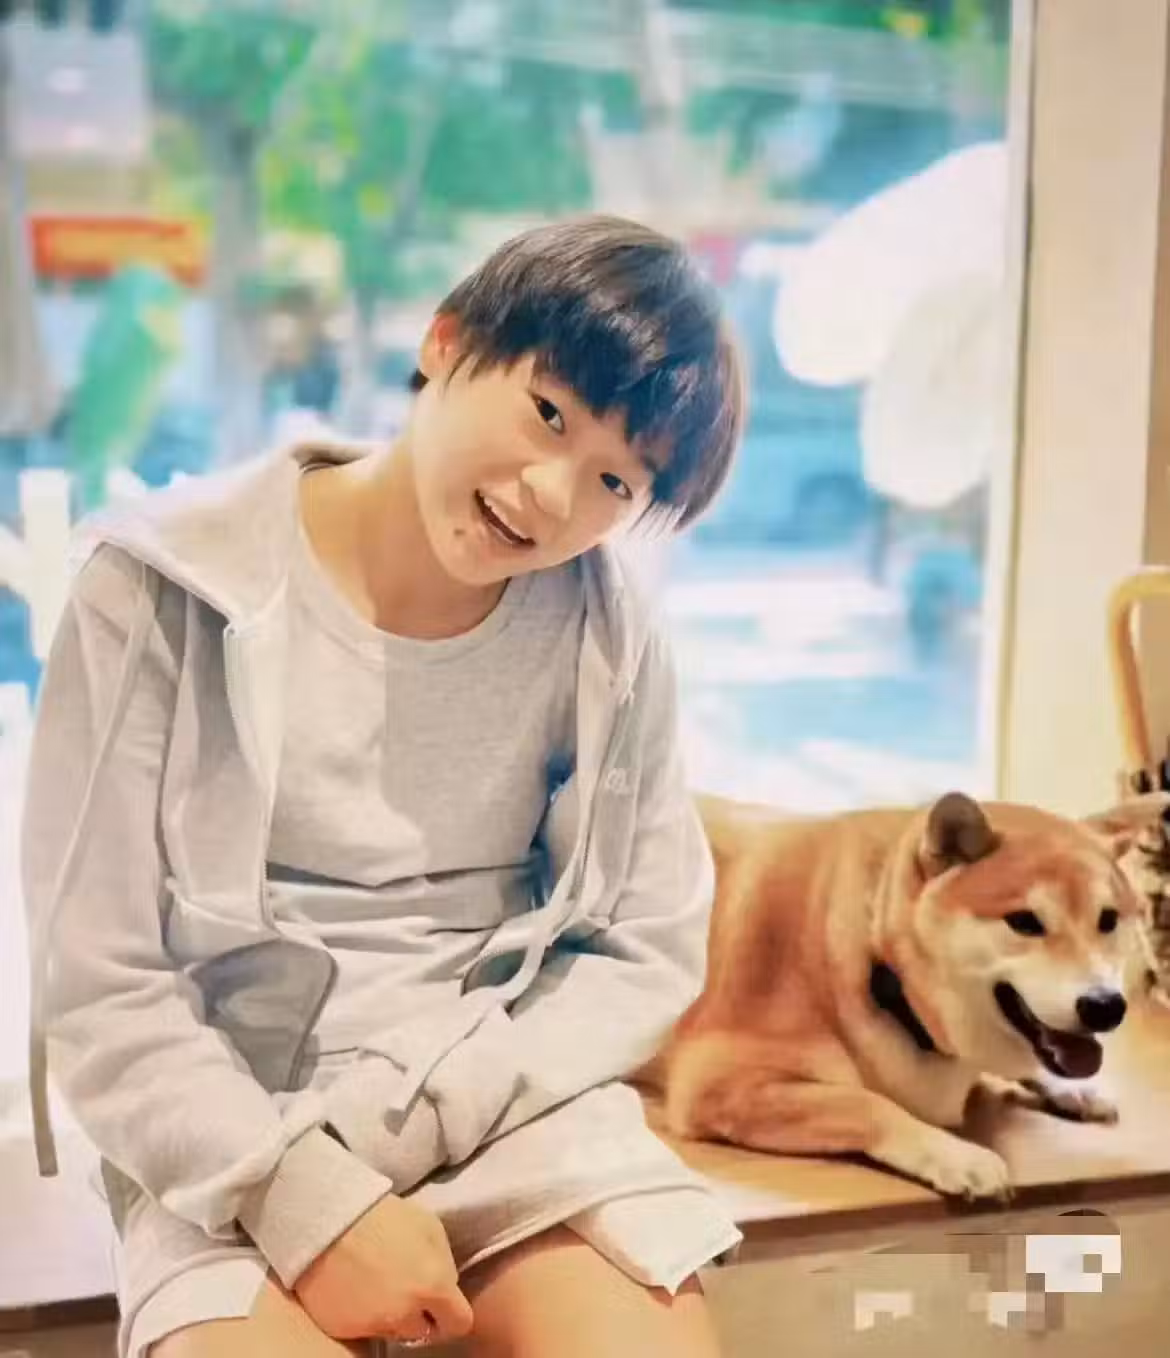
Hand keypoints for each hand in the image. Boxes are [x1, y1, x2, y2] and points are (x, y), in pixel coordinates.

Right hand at [294, 1193, 473, 1345]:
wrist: (329, 1217)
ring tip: (378, 1285)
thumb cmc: (384, 1216)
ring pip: (393, 1331)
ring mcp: (373, 1326)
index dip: (452, 1315)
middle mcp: (405, 1315)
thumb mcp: (430, 1226)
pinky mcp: (343, 1330)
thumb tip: (445, 1285)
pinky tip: (357, 1289)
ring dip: (392, 1315)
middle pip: (422, 1330)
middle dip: (419, 1313)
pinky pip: (363, 1330)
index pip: (458, 1323)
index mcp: (433, 1288)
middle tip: (405, 1289)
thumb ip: (444, 1262)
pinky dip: (364, 1315)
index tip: (442, 1306)